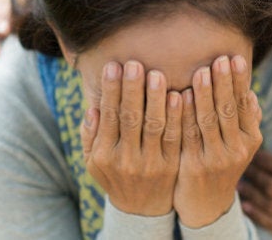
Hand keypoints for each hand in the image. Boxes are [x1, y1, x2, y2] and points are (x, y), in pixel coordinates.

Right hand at [81, 61, 180, 215]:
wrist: (142, 208)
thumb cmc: (116, 174)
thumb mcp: (94, 161)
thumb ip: (90, 135)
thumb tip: (92, 107)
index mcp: (104, 154)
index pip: (108, 116)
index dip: (111, 90)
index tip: (113, 65)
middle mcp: (126, 159)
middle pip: (130, 118)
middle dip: (132, 90)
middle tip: (135, 64)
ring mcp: (151, 162)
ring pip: (154, 126)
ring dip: (156, 99)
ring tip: (157, 74)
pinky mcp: (172, 164)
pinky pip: (175, 136)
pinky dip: (177, 115)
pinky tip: (180, 95)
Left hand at [173, 55, 262, 227]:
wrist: (206, 204)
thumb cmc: (221, 164)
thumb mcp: (240, 145)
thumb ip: (245, 120)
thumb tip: (251, 93)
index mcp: (251, 138)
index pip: (244, 104)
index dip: (239, 81)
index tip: (234, 58)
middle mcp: (237, 148)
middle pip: (229, 110)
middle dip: (224, 82)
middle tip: (219, 59)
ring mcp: (215, 159)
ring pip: (209, 121)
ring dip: (205, 95)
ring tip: (200, 72)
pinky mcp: (194, 166)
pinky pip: (188, 135)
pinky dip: (184, 115)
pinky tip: (179, 96)